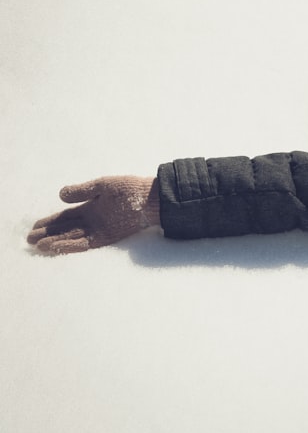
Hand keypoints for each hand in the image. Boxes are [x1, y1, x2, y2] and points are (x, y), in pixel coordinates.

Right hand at [27, 176, 159, 254]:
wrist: (153, 198)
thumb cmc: (131, 188)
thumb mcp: (103, 186)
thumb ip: (83, 191)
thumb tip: (60, 195)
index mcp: (91, 206)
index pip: (66, 216)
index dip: (51, 221)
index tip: (35, 226)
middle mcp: (93, 220)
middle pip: (66, 228)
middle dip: (48, 233)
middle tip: (30, 239)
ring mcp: (99, 229)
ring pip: (72, 237)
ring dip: (56, 241)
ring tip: (38, 246)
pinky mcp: (108, 236)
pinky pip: (85, 243)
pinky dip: (71, 245)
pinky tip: (57, 247)